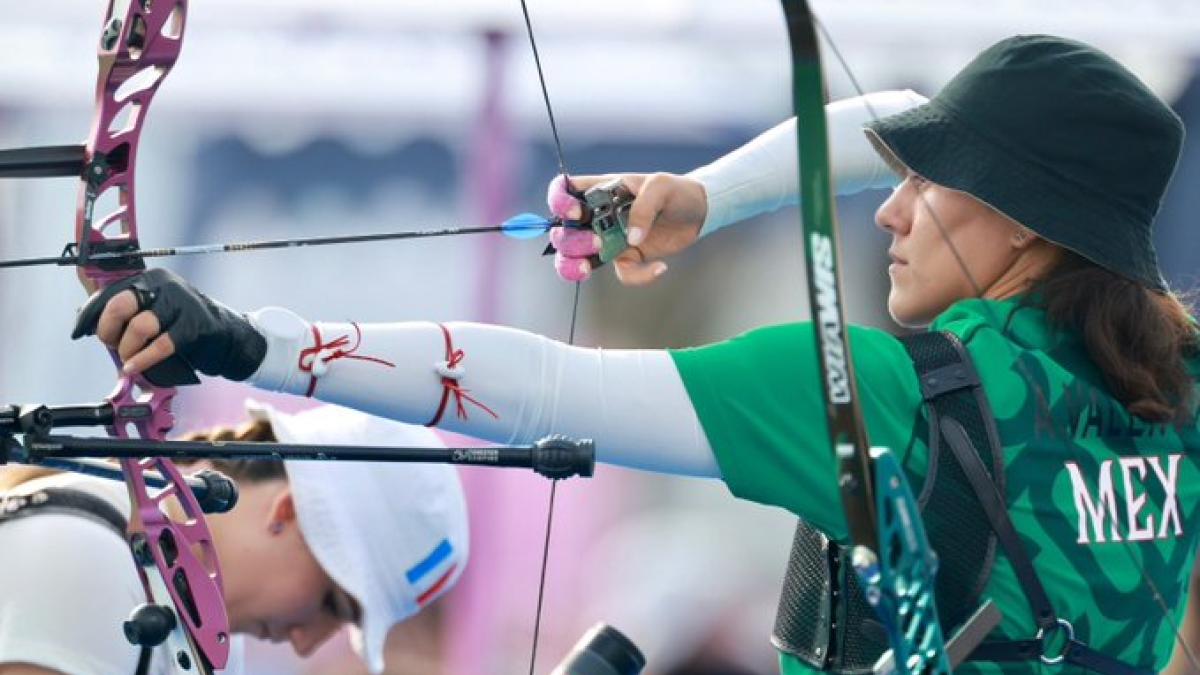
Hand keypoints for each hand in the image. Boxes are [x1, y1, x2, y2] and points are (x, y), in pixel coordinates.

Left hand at [72, 269, 266, 385]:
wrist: (227, 338)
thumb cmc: (184, 327)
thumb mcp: (155, 313)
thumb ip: (127, 314)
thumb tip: (89, 321)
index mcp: (150, 280)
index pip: (110, 292)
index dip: (91, 315)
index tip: (81, 332)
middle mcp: (165, 286)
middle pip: (121, 304)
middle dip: (109, 330)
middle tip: (112, 345)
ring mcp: (181, 305)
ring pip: (140, 327)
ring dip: (128, 349)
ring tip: (129, 360)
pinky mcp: (194, 326)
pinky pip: (162, 345)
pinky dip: (144, 359)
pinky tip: (136, 367)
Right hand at [546, 173, 706, 285]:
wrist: (698, 212)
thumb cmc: (676, 191)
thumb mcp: (661, 187)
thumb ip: (644, 207)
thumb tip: (630, 238)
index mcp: (599, 190)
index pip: (563, 191)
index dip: (560, 202)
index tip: (575, 213)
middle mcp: (598, 216)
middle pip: (564, 232)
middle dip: (572, 241)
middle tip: (597, 242)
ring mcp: (609, 239)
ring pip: (576, 258)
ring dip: (574, 265)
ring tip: (587, 268)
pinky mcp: (628, 258)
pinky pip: (622, 274)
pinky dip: (638, 277)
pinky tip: (659, 267)